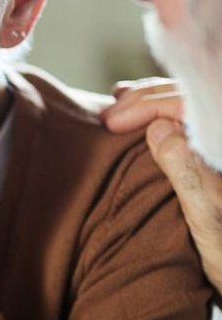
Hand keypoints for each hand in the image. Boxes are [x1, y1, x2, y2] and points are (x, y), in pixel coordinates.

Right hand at [103, 78, 221, 290]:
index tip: (111, 123)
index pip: (193, 105)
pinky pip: (197, 122)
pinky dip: (169, 115)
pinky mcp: (215, 163)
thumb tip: (160, 129)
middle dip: (148, 100)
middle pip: (194, 99)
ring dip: (157, 103)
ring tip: (120, 106)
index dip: (149, 106)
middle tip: (108, 118)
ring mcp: (219, 151)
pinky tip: (149, 118)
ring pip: (195, 106)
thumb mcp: (209, 219)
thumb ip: (189, 172)